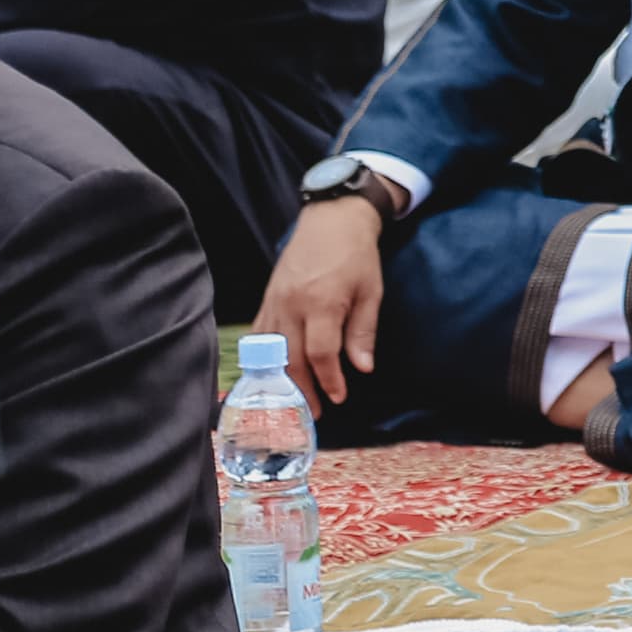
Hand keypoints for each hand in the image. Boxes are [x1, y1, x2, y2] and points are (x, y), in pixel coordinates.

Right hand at [257, 195, 389, 412]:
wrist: (331, 220)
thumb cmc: (357, 256)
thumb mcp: (371, 292)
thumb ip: (363, 332)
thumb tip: (362, 368)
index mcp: (321, 303)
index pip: (321, 354)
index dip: (329, 380)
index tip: (339, 397)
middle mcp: (292, 305)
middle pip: (291, 359)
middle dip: (304, 390)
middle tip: (315, 412)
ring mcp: (275, 302)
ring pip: (272, 352)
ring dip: (282, 380)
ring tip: (294, 401)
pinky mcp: (266, 299)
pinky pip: (259, 336)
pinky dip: (264, 359)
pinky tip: (272, 375)